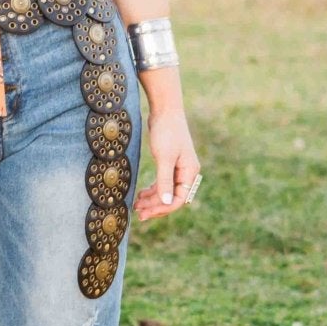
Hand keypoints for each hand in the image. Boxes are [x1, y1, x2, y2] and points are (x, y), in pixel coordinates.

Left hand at [133, 105, 200, 221]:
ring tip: (137, 206)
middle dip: (156, 207)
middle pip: (172, 198)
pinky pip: (162, 183)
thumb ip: (165, 181)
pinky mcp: (170, 164)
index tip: (146, 213)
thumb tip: (166, 203)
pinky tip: (141, 195)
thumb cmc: (167, 132)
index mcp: (189, 173)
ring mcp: (178, 169)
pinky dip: (152, 190)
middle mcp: (186, 173)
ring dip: (152, 200)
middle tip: (139, 214)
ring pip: (166, 192)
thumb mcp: (165, 157)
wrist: (165, 110)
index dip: (163, 208)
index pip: (178, 199)